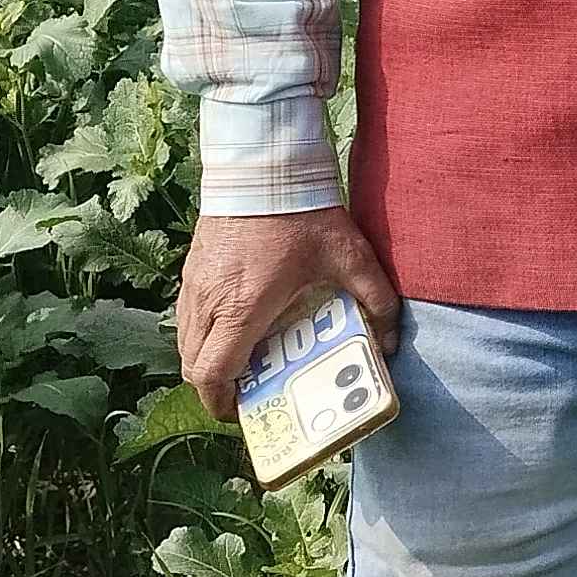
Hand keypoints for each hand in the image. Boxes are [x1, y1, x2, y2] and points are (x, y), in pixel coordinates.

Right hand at [176, 207, 401, 424]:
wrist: (263, 164)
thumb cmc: (304, 213)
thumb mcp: (351, 257)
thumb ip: (378, 300)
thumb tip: (391, 342)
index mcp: (241, 309)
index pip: (212, 375)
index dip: (222, 404)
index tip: (244, 412)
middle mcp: (208, 301)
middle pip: (192, 366)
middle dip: (216, 388)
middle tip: (249, 392)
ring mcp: (194, 283)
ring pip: (184, 342)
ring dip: (206, 360)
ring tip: (243, 362)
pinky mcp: (191, 267)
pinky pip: (185, 316)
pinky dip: (201, 333)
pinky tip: (234, 324)